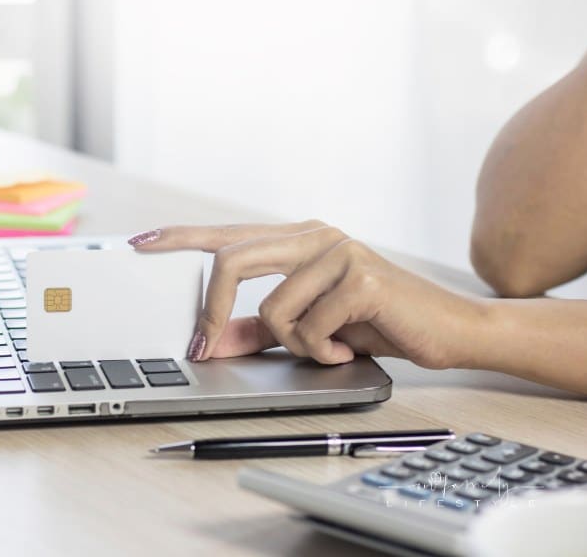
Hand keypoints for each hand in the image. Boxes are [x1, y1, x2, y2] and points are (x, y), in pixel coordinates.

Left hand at [128, 222, 486, 368]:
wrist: (447, 331)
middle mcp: (314, 235)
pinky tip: (348, 347)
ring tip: (328, 345)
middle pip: (233, 261)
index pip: (227, 235)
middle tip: (204, 344)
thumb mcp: (309, 327)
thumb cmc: (376, 323)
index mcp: (298, 240)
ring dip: (295, 342)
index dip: (180, 238)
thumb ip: (260, 330)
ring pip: (273, 306)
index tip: (140, 243)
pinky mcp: (360, 275)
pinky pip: (309, 326)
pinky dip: (323, 350)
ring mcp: (338, 250)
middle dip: (213, 311)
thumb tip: (212, 340)